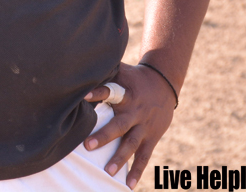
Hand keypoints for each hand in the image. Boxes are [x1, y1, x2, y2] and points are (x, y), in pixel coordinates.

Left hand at [84, 62, 177, 188]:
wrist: (164, 84)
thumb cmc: (134, 78)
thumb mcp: (122, 71)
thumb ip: (104, 71)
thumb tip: (81, 65)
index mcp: (125, 94)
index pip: (110, 92)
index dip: (98, 93)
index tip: (84, 96)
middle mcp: (134, 111)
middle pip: (119, 125)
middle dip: (104, 136)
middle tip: (87, 145)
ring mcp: (144, 126)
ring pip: (131, 144)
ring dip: (120, 158)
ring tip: (108, 171)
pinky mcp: (151, 137)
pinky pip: (144, 156)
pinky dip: (137, 171)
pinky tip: (129, 185)